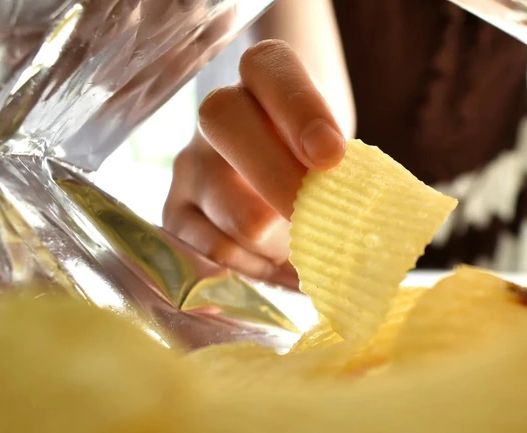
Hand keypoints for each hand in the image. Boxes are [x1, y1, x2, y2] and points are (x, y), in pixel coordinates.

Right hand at [164, 40, 346, 288]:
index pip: (268, 68)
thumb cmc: (319, 163)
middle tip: (326, 221)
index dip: (300, 109)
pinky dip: (261, 269)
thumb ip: (342, 171)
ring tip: (307, 248)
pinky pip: (220, 253)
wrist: (277, 184)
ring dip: (285, 243)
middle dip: (286, 185)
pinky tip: (283, 266)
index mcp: (264, 79)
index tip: (331, 153)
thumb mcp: (334, 151)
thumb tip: (352, 225)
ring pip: (238, 213)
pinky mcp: (175, 214)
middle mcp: (217, 113)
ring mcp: (190, 164)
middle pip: (230, 127)